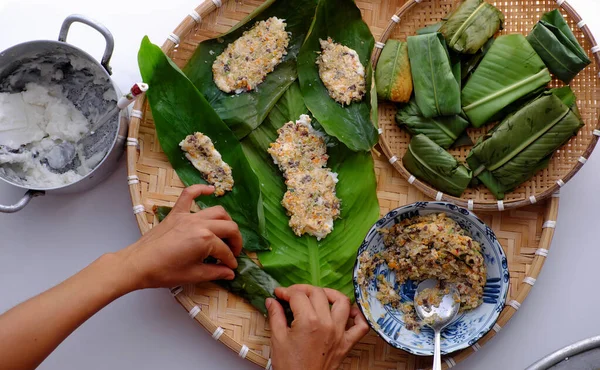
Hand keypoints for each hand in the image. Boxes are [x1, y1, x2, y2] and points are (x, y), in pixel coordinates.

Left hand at [116, 184, 242, 290]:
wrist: (137, 264)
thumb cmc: (164, 272)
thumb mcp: (193, 275)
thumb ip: (215, 272)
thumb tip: (230, 273)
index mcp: (205, 240)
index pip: (225, 251)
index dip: (230, 261)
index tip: (231, 268)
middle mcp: (200, 223)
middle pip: (228, 227)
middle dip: (235, 241)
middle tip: (232, 253)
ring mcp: (188, 216)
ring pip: (216, 211)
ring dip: (226, 221)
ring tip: (226, 233)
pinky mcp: (176, 213)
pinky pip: (189, 194)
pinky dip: (200, 189)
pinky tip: (210, 190)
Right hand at [266, 284, 369, 369]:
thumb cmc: (289, 365)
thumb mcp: (278, 339)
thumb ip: (275, 316)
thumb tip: (272, 300)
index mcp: (308, 321)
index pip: (298, 296)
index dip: (286, 292)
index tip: (279, 294)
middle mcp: (327, 323)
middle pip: (318, 293)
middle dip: (303, 290)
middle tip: (293, 295)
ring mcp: (339, 333)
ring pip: (342, 302)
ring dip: (330, 294)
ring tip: (319, 296)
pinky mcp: (347, 343)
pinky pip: (361, 326)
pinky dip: (357, 316)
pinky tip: (347, 312)